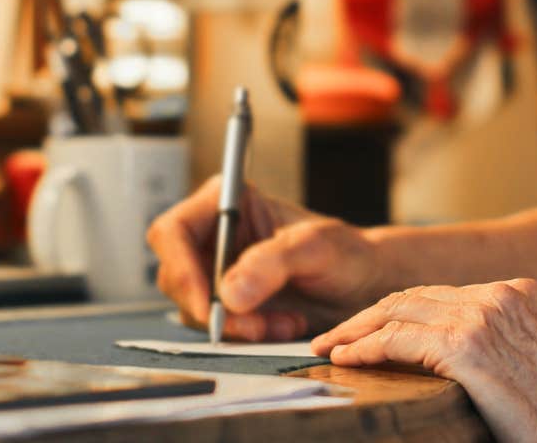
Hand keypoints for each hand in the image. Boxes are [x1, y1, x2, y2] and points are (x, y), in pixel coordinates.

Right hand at [145, 176, 385, 339]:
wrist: (363, 285)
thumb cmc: (345, 252)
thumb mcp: (316, 248)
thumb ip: (273, 262)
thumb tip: (228, 292)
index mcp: (230, 202)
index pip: (173, 230)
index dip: (180, 268)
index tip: (209, 304)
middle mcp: (215, 234)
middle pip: (175, 274)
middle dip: (211, 307)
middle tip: (253, 325)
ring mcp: (217, 269)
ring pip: (193, 306)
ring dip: (235, 325)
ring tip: (283, 323)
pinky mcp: (227, 301)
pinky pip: (216, 325)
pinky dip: (245, 333)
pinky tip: (283, 325)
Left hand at [311, 278, 536, 442]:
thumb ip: (524, 341)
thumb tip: (500, 356)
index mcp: (522, 293)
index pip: (445, 293)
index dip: (405, 310)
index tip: (379, 326)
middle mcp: (500, 294)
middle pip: (416, 295)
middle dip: (372, 314)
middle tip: (340, 333)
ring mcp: (482, 315)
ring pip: (399, 310)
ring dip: (358, 328)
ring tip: (332, 344)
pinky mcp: (465, 345)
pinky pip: (397, 340)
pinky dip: (365, 347)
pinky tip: (346, 358)